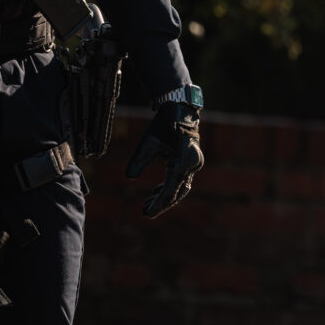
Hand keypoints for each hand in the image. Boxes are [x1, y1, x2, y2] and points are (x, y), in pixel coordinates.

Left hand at [125, 99, 204, 218]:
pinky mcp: (191, 163)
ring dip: (166, 197)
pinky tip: (157, 192)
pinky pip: (182, 181)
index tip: (146, 213)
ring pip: (181, 188)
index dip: (159, 202)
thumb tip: (130, 176)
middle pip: (178, 191)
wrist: (180, 111)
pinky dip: (170, 188)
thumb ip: (140, 159)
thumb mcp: (149, 141)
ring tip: (148, 205)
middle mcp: (193, 164)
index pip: (171, 188)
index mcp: (184, 159)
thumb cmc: (164, 124)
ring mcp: (194, 164)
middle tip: (145, 212)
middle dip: (162, 203)